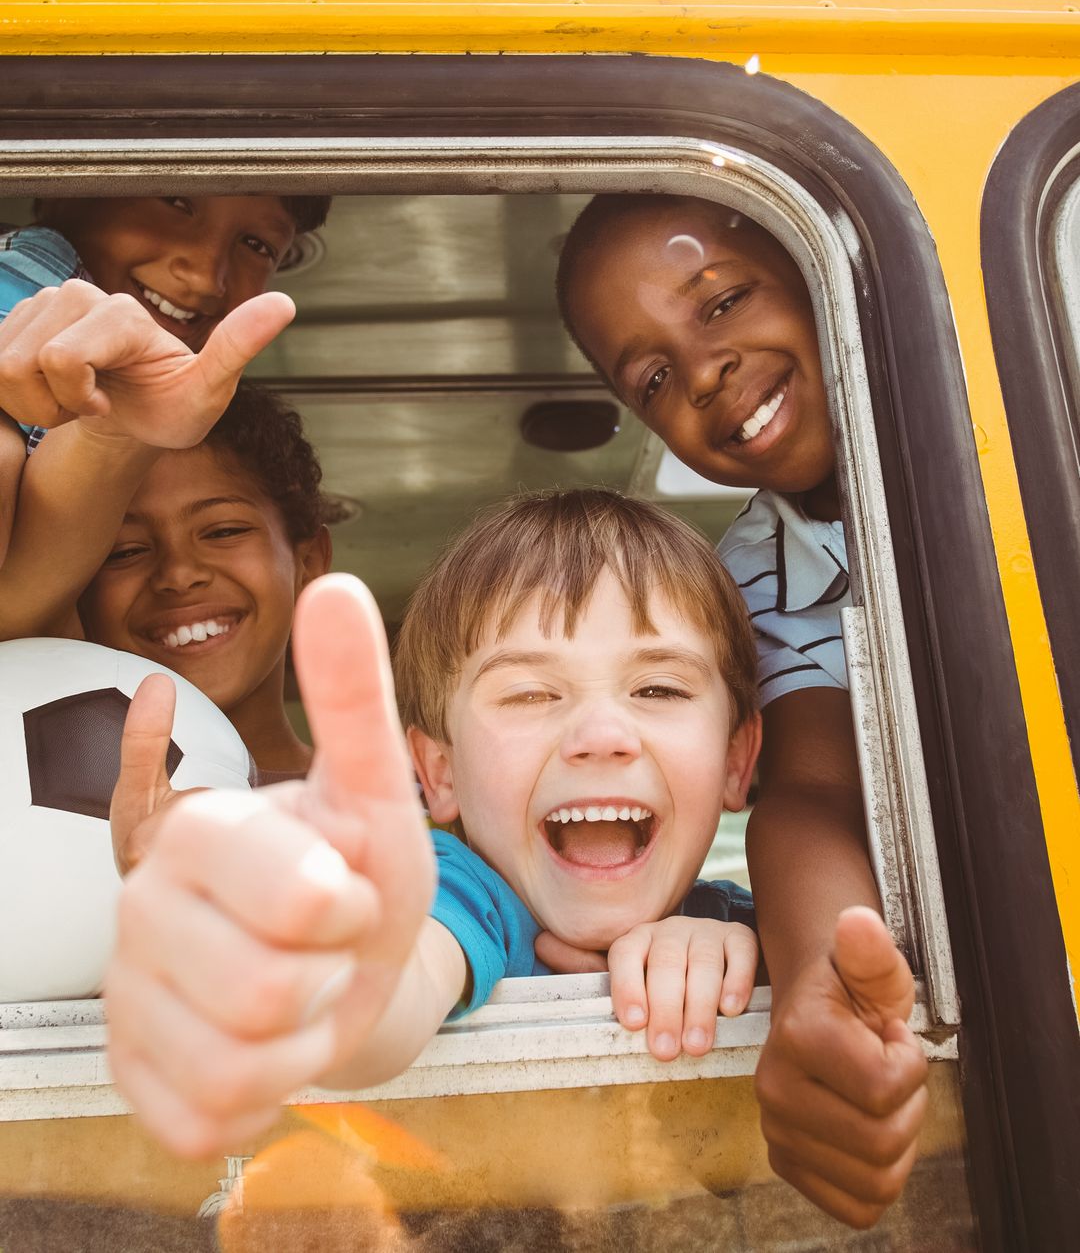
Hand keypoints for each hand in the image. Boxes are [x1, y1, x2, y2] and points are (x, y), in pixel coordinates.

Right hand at [0, 279, 292, 442]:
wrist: (136, 419)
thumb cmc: (171, 409)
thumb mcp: (210, 390)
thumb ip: (239, 345)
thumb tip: (285, 303)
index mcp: (122, 312)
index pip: (62, 359)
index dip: (78, 399)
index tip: (107, 406)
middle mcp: (78, 295)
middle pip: (25, 363)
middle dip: (55, 405)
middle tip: (92, 407)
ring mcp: (40, 305)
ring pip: (1, 367)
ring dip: (35, 403)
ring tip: (74, 401)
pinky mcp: (13, 320)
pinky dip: (15, 396)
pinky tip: (52, 393)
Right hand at [105, 574, 435, 1157]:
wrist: (343, 966)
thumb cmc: (361, 873)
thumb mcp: (373, 790)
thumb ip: (351, 695)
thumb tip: (335, 584)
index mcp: (195, 830)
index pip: (300, 901)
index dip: (349, 910)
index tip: (345, 891)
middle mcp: (139, 908)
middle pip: (265, 995)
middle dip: (330, 980)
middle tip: (324, 952)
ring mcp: (127, 997)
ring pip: (237, 1068)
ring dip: (305, 1043)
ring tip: (302, 998)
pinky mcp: (134, 1076)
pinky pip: (209, 1121)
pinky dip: (266, 1100)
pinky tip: (268, 1051)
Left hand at [536, 917, 757, 1060]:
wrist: (716, 957)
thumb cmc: (662, 978)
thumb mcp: (627, 976)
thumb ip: (587, 969)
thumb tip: (541, 943)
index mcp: (638, 938)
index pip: (626, 953)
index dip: (627, 987)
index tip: (632, 1024)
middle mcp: (671, 930)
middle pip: (667, 963)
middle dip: (666, 1009)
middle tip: (666, 1051)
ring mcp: (707, 932)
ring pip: (703, 962)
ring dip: (700, 1006)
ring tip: (698, 1045)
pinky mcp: (741, 937)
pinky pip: (740, 952)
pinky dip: (737, 980)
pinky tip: (732, 1009)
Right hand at [754, 907, 928, 1228]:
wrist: (813, 1011)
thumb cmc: (849, 990)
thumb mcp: (870, 966)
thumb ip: (871, 949)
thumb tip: (858, 922)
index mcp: (798, 1038)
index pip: (885, 1088)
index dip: (909, 1064)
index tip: (891, 1036)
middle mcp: (775, 1089)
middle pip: (882, 1142)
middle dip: (907, 1107)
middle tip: (888, 1070)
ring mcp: (778, 1131)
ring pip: (876, 1181)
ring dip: (895, 1141)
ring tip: (878, 1099)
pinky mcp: (787, 1163)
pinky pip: (858, 1207)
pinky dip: (877, 1178)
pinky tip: (866, 1130)